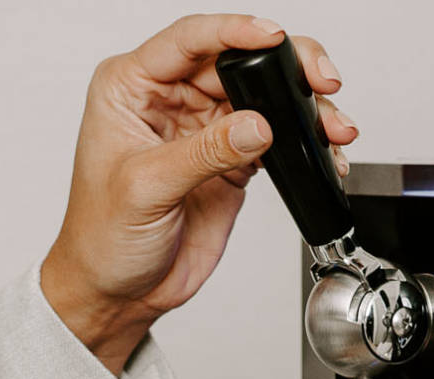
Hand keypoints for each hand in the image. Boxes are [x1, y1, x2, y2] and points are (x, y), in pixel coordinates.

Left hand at [41, 14, 356, 372]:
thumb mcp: (145, 189)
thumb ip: (204, 152)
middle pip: (238, 60)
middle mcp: (168, 98)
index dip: (234, 31)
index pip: (189, 39)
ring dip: (304, 107)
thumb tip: (256, 125)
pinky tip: (323, 151)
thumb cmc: (101, 238)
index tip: (272, 36)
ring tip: (332, 126)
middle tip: (320, 81)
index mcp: (130, 87)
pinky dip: (304, 142)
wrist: (117, 292)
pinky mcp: (230, 159)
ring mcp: (203, 128)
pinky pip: (276, 137)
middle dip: (286, 67)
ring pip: (264, 96)